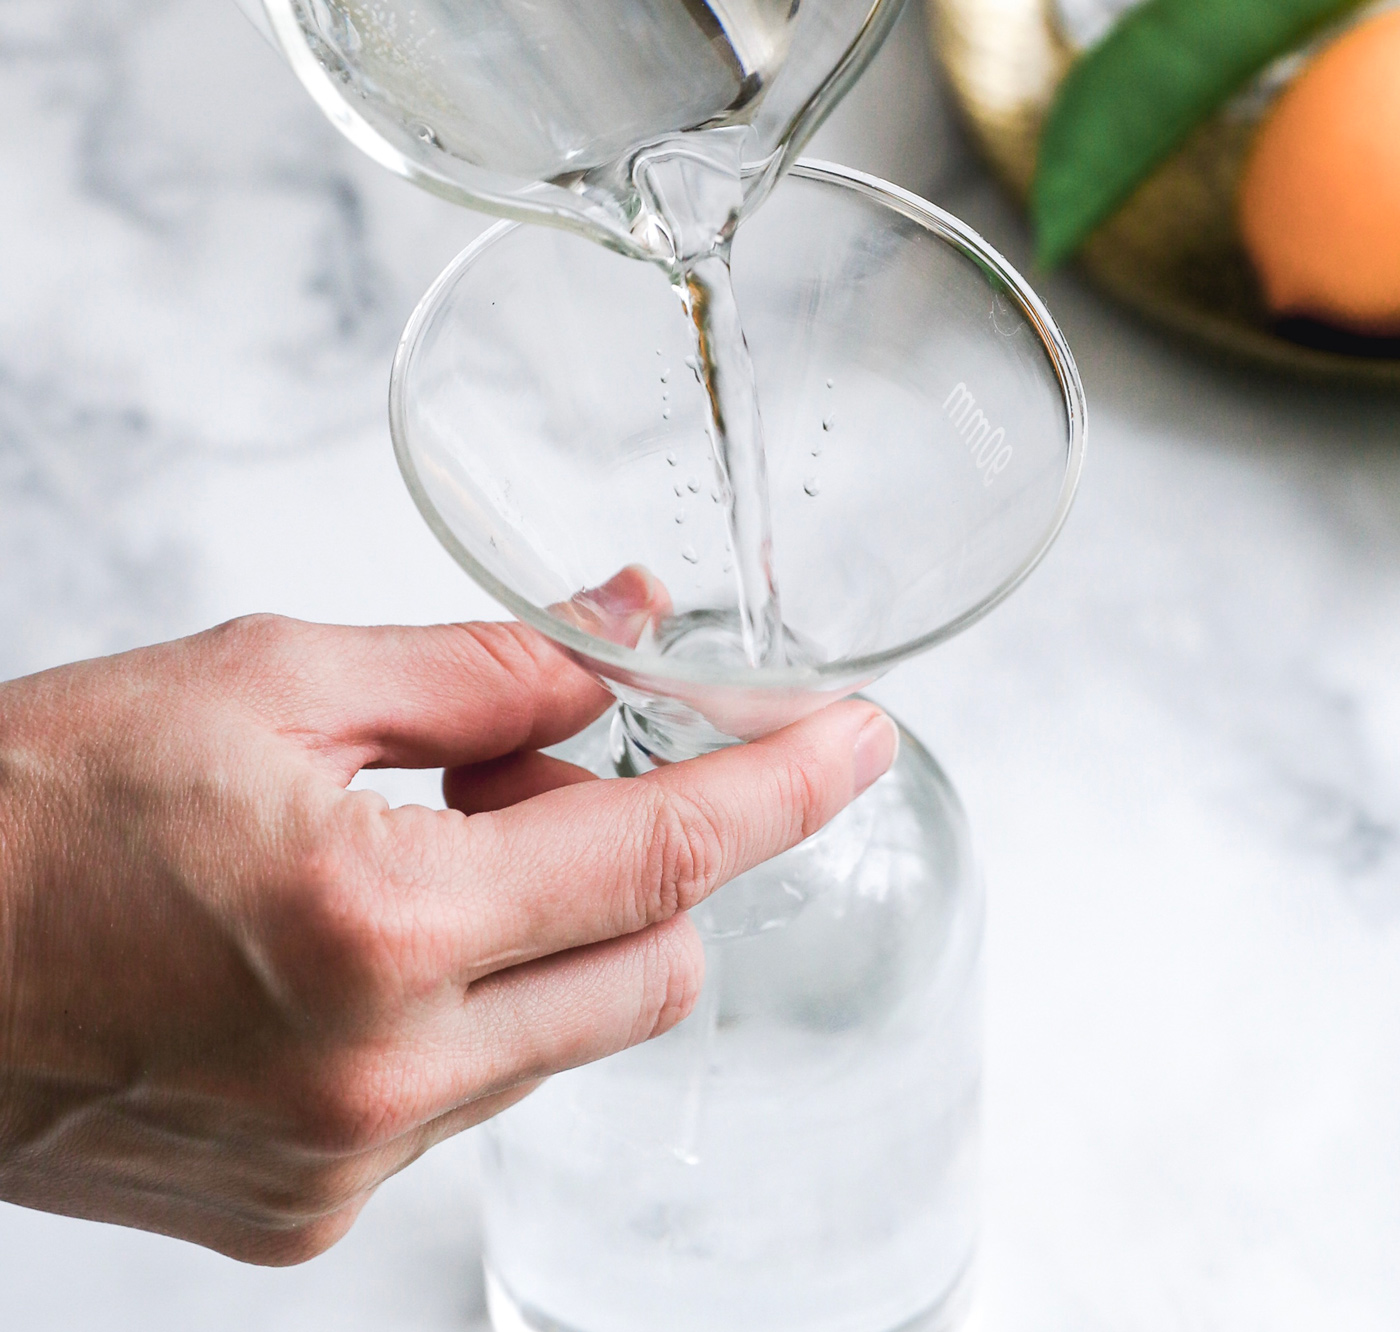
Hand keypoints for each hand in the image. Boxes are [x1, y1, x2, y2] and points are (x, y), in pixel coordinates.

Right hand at [0, 570, 896, 1262]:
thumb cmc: (45, 800)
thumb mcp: (275, 677)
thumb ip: (482, 670)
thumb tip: (621, 642)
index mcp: (377, 927)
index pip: (660, 854)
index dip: (785, 784)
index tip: (859, 738)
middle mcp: (376, 1081)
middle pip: (650, 971)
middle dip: (651, 860)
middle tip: (544, 764)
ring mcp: (340, 1169)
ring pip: (561, 1039)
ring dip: (547, 930)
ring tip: (414, 841)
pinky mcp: (298, 1217)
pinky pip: (464, 1101)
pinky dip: (464, 1006)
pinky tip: (359, 936)